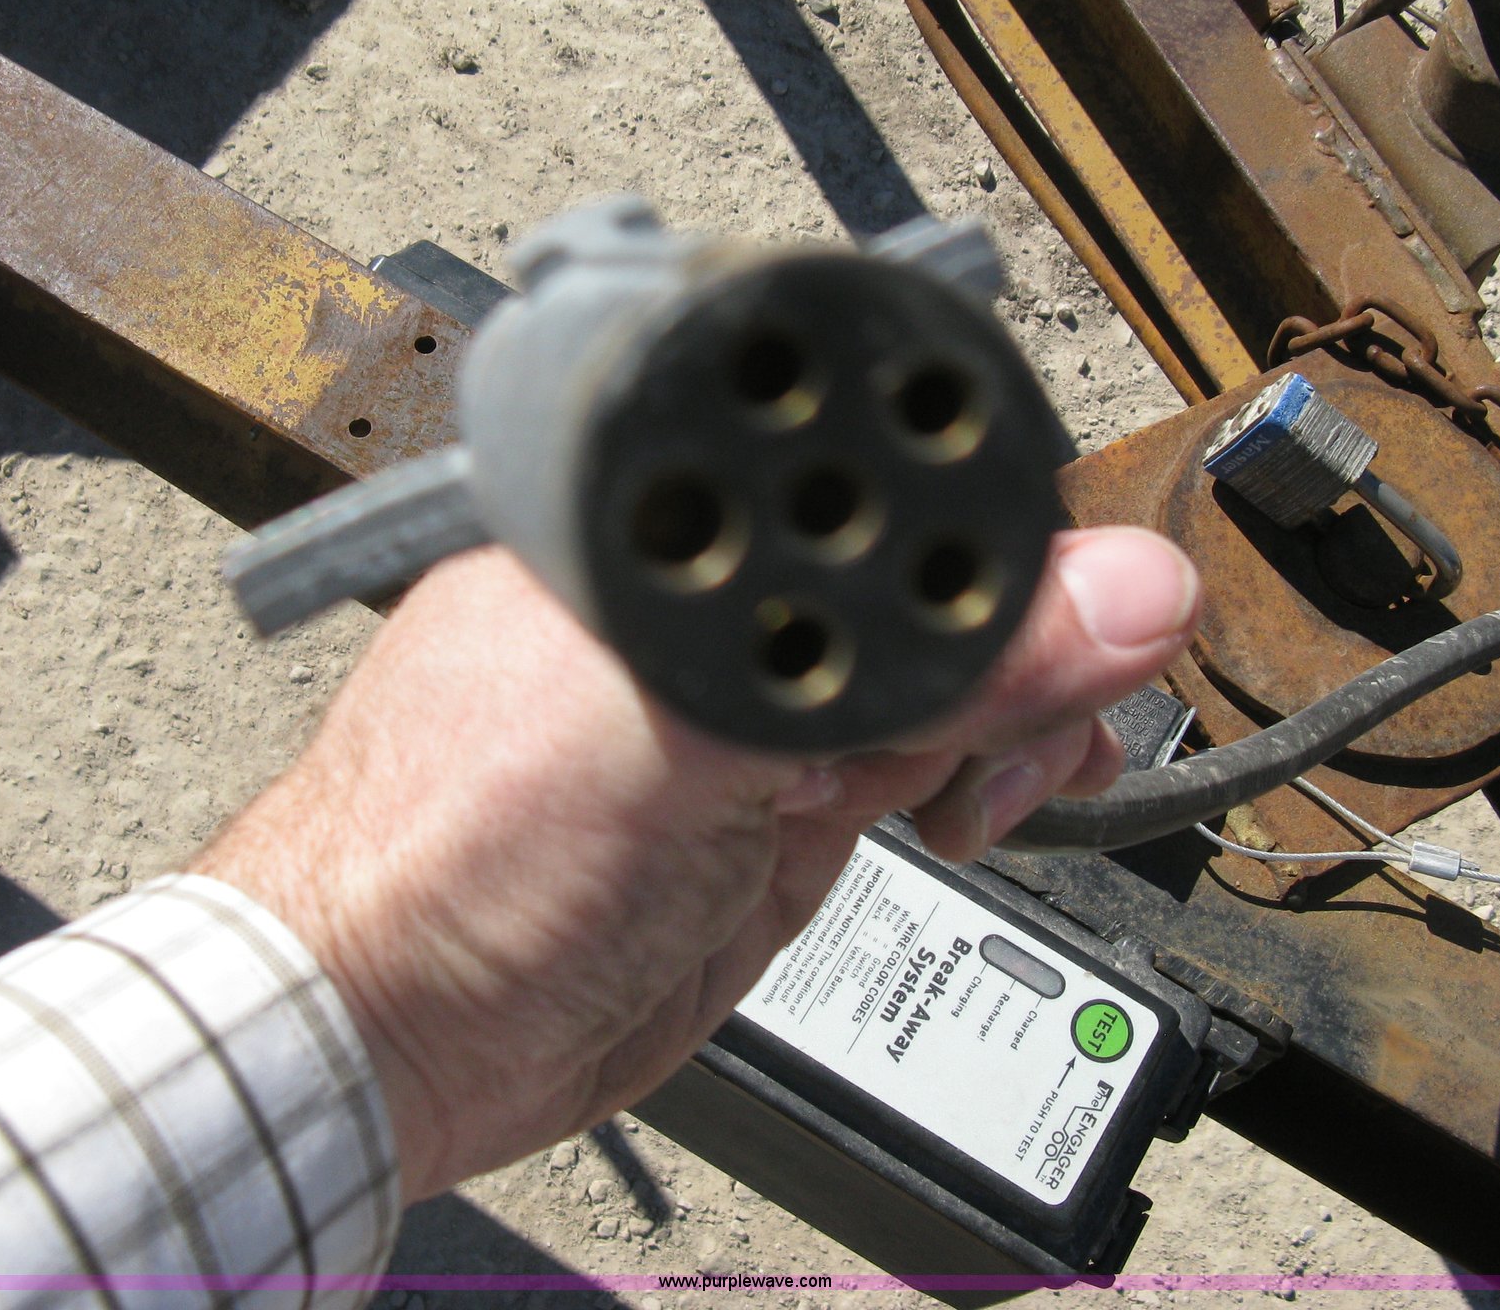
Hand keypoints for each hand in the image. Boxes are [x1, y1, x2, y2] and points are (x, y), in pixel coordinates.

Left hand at [192, 526, 1197, 1200]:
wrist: (389, 1033)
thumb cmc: (453, 850)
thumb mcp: (697, 738)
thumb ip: (901, 669)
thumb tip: (1110, 595)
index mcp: (676, 521)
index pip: (882, 466)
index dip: (986, 515)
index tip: (1064, 592)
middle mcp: (726, 597)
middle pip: (939, 561)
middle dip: (1011, 631)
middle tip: (1019, 716)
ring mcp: (765, 701)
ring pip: (955, 665)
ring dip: (1015, 716)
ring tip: (982, 784)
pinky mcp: (792, 798)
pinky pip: (930, 756)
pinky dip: (986, 775)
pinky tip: (979, 806)